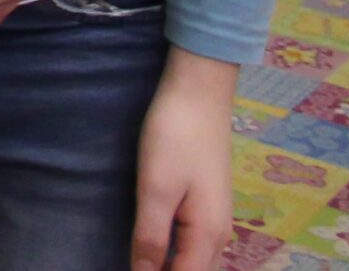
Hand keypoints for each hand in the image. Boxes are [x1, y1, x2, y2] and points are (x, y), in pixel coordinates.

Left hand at [132, 49, 235, 270]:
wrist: (198, 95)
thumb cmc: (175, 139)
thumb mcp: (156, 188)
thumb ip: (150, 235)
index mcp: (208, 235)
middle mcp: (218, 234)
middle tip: (130, 265)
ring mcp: (215, 218)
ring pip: (196, 260)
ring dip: (171, 266)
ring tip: (140, 263)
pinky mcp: (206, 202)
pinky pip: (194, 243)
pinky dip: (177, 252)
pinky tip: (156, 247)